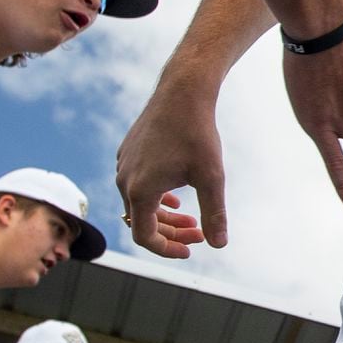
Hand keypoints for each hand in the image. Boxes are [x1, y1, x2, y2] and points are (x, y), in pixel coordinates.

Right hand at [117, 78, 228, 255]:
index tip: (191, 249)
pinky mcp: (128, 153)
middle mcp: (124, 179)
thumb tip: (219, 245)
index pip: (144, 237)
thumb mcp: (211, 177)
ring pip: (140, 204)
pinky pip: (136, 186)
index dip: (167, 249)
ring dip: (164, 216)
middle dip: (171, 233)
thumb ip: (214, 214)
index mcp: (140, 190)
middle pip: (142, 222)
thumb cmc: (197, 133)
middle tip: (199, 234)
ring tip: (191, 220)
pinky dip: (155, 198)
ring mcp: (124, 165)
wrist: (182, 93)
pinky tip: (175, 199)